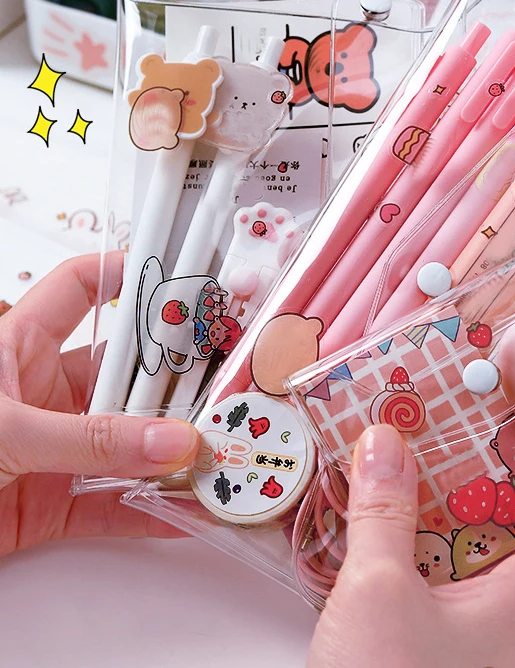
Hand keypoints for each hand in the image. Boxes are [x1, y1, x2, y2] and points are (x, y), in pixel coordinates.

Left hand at [0, 254, 199, 556]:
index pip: (82, 290)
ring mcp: (55, 449)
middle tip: (223, 375)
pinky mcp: (55, 502)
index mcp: (18, 349)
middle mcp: (45, 393)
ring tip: (218, 447)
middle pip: (127, 371)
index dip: (128, 273)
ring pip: (129, 440)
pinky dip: (153, 510)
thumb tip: (168, 441)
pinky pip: (115, 503)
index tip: (181, 274)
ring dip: (172, 448)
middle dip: (175, 375)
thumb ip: (87, 439)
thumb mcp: (1, 430)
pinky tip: (187, 509)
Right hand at [308, 425, 514, 667]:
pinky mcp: (436, 619)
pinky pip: (441, 551)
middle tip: (479, 408)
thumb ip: (383, 509)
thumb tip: (385, 442)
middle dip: (501, 462)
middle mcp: (508, 603)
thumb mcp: (379, 589)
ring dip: (453, 486)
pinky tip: (392, 493)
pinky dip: (422, 516)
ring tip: (427, 435)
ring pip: (477, 531)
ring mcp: (471, 613)